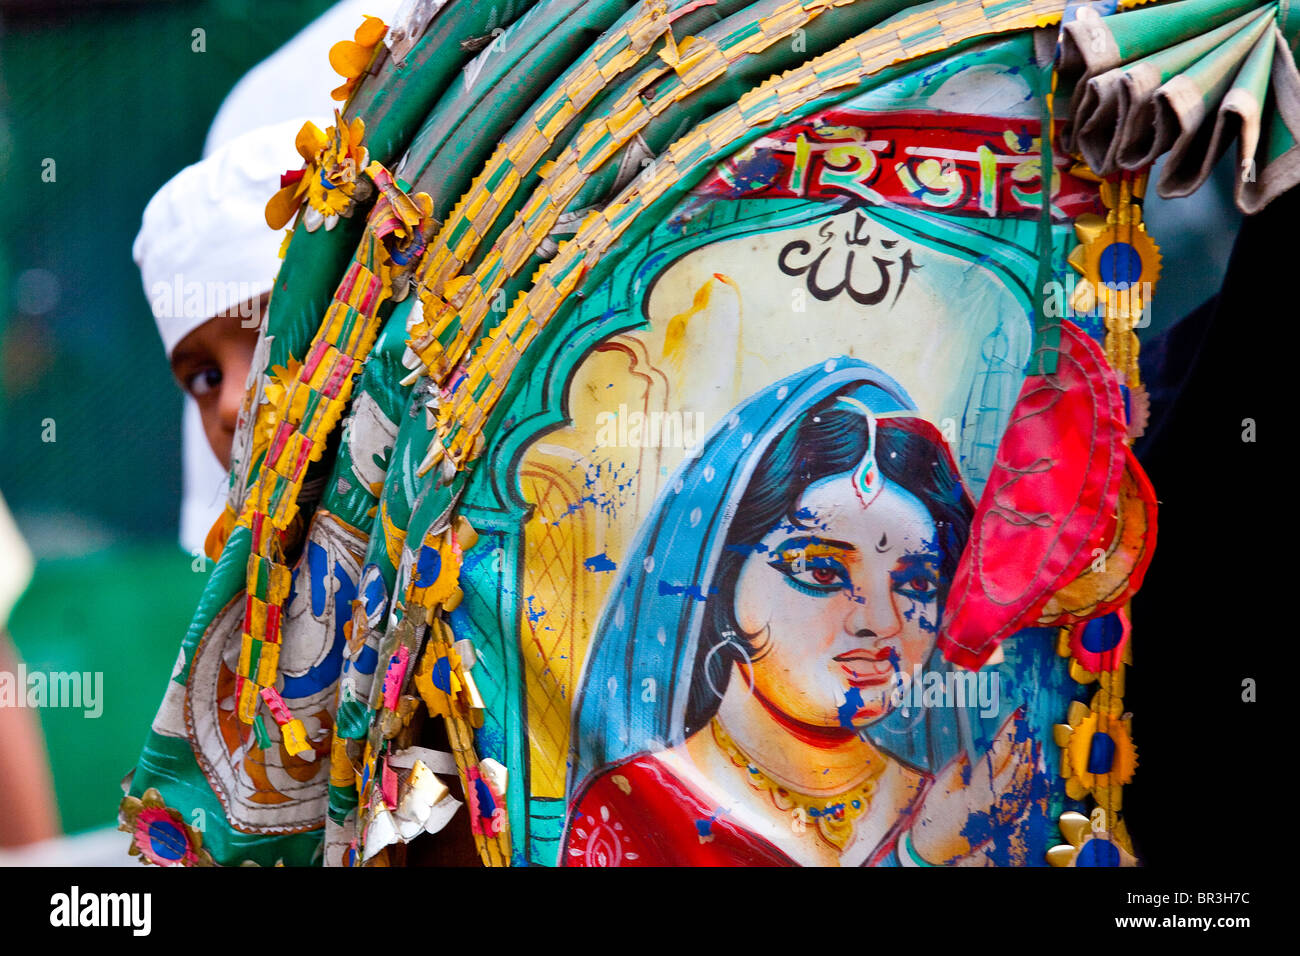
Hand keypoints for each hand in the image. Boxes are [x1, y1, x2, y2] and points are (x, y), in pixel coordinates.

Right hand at [908, 708, 1040, 864]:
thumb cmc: (934, 818)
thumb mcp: (941, 789)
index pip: (997, 757)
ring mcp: (1002, 812)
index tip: (1012, 719)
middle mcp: (995, 803)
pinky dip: (1026, 780)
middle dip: (1020, 743)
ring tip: (1029, 741)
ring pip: (1022, 781)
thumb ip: (957, 768)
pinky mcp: (1003, 819)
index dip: (1006, 736)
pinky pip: (1020, 796)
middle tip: (1024, 724)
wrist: (936, 850)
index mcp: (978, 792)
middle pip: (1014, 766)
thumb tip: (969, 749)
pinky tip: (1029, 769)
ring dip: (1026, 759)